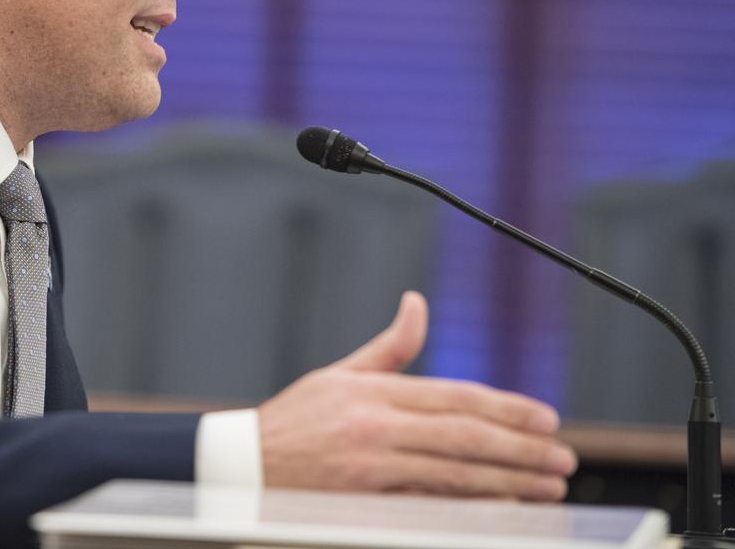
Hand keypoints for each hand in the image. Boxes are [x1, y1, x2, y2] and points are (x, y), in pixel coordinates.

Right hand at [258, 291, 576, 499]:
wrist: (245, 466)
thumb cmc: (294, 420)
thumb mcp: (339, 375)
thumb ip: (389, 347)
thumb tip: (417, 303)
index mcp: (374, 390)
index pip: (457, 396)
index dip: (508, 408)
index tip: (546, 419)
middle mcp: (376, 424)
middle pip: (466, 434)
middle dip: (523, 448)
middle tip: (564, 457)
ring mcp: (371, 464)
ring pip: (457, 471)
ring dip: (511, 480)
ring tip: (548, 485)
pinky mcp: (365, 497)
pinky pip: (430, 501)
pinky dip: (471, 505)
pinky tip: (504, 507)